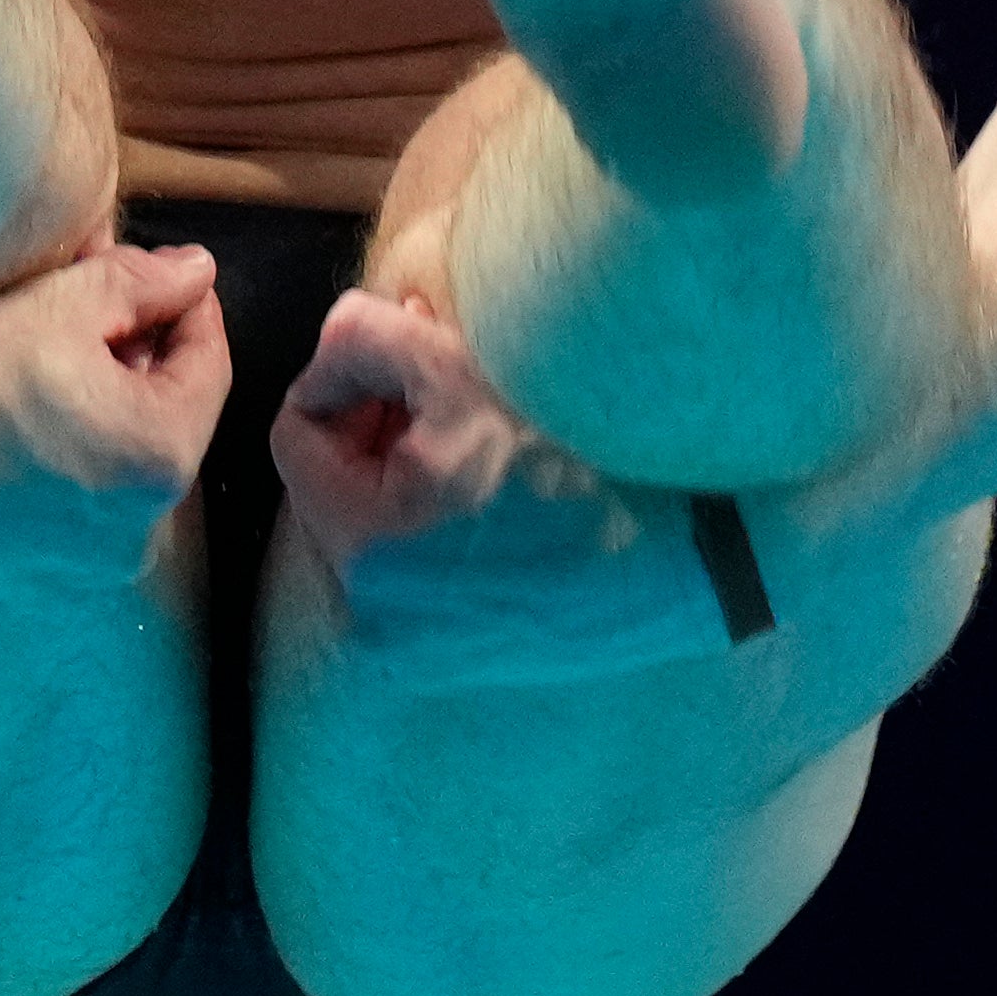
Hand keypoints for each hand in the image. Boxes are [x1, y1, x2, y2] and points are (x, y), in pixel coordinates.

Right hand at [0, 231, 227, 605]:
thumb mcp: (61, 298)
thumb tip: (196, 274)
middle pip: (154, 423)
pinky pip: (48, 509)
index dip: (189, 308)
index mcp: (152, 463)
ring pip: (103, 468)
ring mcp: (58, 572)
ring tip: (41, 347)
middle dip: (135, 359)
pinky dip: (42, 459)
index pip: (207, 369)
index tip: (168, 271)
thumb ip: (146, 284)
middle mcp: (120, 538)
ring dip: (91, 409)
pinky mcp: (0, 582)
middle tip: (97, 299)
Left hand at [267, 283, 740, 692]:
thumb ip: (364, 340)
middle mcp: (384, 615)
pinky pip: (428, 562)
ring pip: (386, 518)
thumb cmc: (579, 445)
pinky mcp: (472, 655)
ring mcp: (429, 643)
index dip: (346, 380)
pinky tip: (517, 484)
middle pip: (341, 481)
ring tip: (494, 427)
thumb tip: (338, 351)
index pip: (297, 434)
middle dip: (386, 422)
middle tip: (453, 382)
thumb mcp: (456, 367)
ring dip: (421, 464)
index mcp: (366, 546)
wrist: (699, 546)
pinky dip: (455, 515)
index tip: (407, 357)